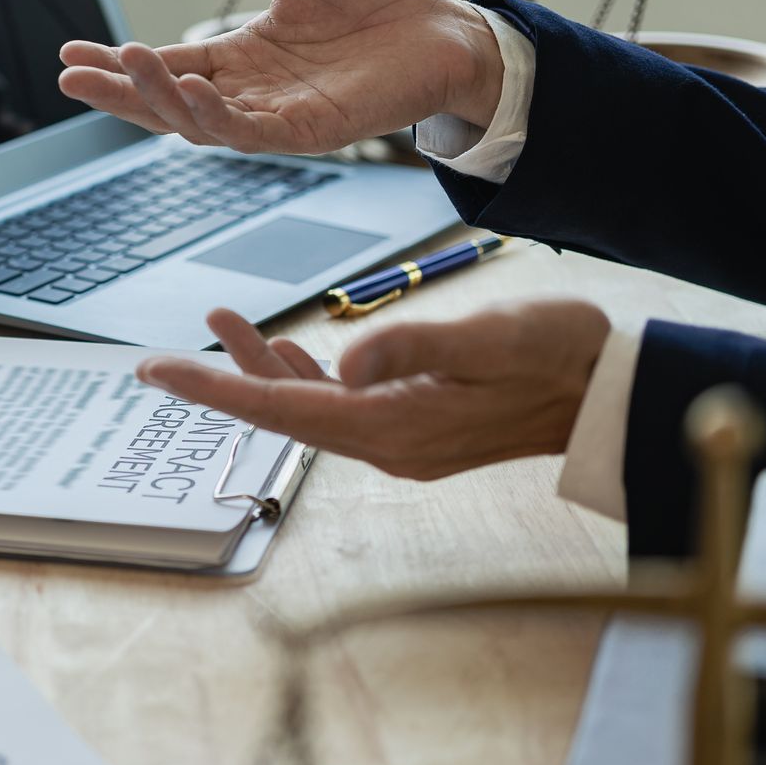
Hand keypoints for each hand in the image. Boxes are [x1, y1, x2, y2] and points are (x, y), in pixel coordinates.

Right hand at [59, 0, 502, 154]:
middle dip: (118, 91)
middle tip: (70, 74)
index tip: (70, 50)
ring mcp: (277, 117)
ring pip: (198, 123)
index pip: (165, 64)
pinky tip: (190, 89)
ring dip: (157, 98)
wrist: (444, 25)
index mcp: (240, 56)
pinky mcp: (310, 132)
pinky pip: (249, 132)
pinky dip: (214, 114)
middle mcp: (250, 92)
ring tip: (122, 64)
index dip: (118, 62)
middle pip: (167, 101)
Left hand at [135, 302, 609, 480]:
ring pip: (307, 407)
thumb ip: (413, 347)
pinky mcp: (415, 427)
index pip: (279, 408)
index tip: (156, 373)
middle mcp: (387, 444)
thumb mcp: (486, 338)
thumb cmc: (557, 356)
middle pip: (281, 413)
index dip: (212, 389)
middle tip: (158, 361)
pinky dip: (304, 377)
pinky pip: (339, 406)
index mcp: (393, 426)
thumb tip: (343, 360)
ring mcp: (401, 439)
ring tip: (221, 320)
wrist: (609, 393)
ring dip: (261, 369)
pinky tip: (290, 353)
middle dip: (220, 381)